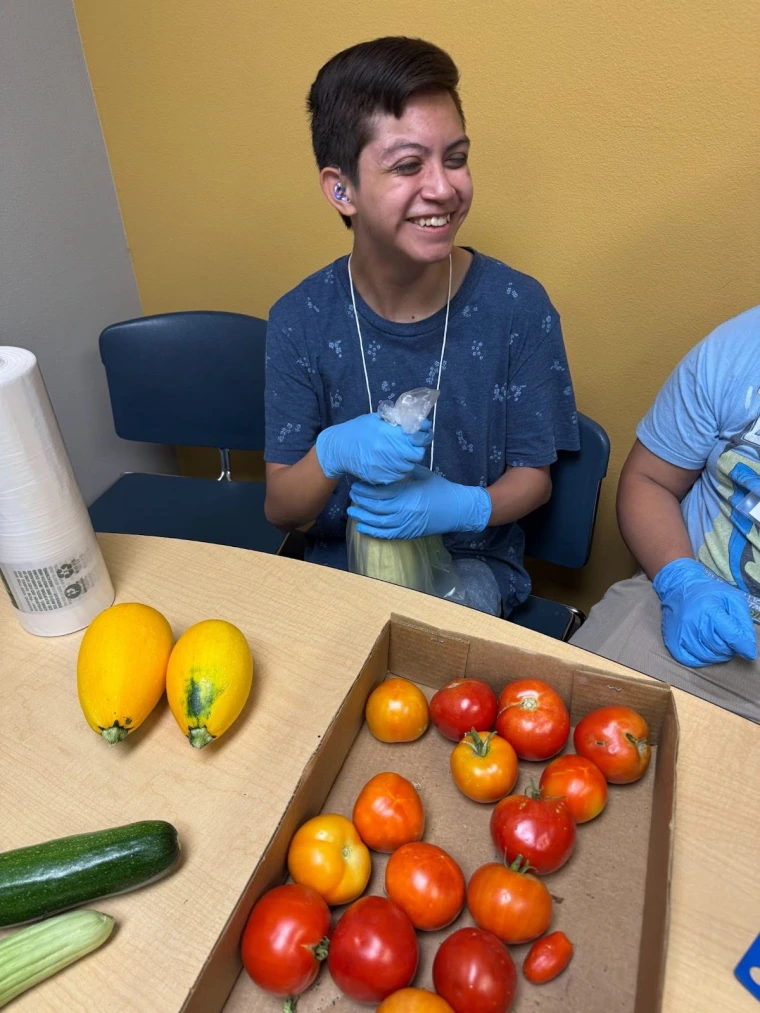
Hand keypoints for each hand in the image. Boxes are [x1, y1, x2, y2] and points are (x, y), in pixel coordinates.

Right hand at [315, 414, 431, 483]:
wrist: (338, 449)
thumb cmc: (357, 430)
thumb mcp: (376, 419)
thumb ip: (396, 420)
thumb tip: (417, 422)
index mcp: (387, 433)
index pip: (417, 439)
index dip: (423, 436)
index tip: (422, 433)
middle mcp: (386, 451)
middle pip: (416, 455)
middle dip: (416, 449)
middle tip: (410, 445)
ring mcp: (383, 467)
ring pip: (408, 467)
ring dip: (408, 460)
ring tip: (399, 454)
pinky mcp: (379, 478)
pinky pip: (397, 476)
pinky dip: (398, 470)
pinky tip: (391, 463)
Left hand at [347, 465, 492, 538]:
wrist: (458, 510)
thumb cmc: (441, 489)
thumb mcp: (423, 475)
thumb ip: (405, 471)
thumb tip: (388, 465)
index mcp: (409, 494)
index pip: (382, 493)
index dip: (366, 489)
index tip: (357, 484)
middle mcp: (405, 510)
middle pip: (377, 508)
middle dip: (361, 502)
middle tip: (352, 495)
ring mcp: (406, 524)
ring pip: (379, 523)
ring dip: (363, 517)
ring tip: (352, 512)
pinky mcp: (408, 533)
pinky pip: (387, 535)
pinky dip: (373, 532)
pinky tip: (362, 527)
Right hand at [652, 557, 757, 666]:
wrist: (679, 588)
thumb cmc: (709, 594)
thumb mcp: (732, 599)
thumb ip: (743, 621)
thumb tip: (749, 646)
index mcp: (710, 610)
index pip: (732, 636)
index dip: (744, 647)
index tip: (749, 652)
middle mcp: (693, 623)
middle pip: (721, 648)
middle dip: (730, 648)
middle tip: (729, 640)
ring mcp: (681, 634)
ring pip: (707, 656)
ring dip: (717, 654)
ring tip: (718, 643)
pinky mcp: (672, 642)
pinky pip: (691, 661)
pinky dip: (702, 660)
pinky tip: (706, 650)